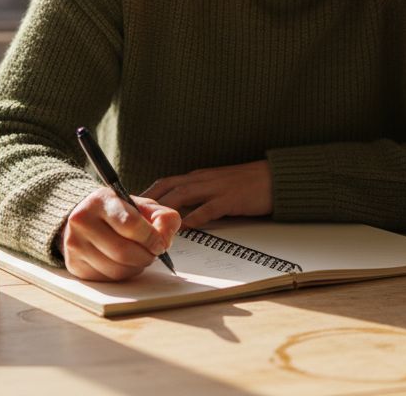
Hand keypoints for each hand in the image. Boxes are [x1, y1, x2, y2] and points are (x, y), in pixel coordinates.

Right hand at [60, 187, 180, 281]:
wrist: (84, 219)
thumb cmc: (118, 213)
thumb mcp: (141, 206)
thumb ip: (161, 217)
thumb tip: (166, 238)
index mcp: (101, 201)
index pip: (130, 224)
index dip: (151, 238)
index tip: (160, 244)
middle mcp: (82, 221)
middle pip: (123, 251)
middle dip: (146, 257)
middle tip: (153, 254)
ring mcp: (75, 244)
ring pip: (116, 269)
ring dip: (136, 268)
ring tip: (139, 258)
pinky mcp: (74, 265)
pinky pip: (107, 279)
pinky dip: (122, 275)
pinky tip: (124, 264)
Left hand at [142, 160, 271, 228]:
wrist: (274, 178)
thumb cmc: (247, 184)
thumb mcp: (217, 185)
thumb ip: (198, 195)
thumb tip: (179, 211)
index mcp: (198, 176)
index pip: (166, 182)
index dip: (147, 192)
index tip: (131, 205)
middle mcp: (203, 179)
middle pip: (168, 187)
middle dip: (147, 201)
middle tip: (131, 216)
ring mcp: (216, 188)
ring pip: (182, 195)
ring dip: (164, 210)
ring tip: (150, 224)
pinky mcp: (230, 199)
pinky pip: (208, 208)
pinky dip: (193, 218)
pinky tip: (184, 228)